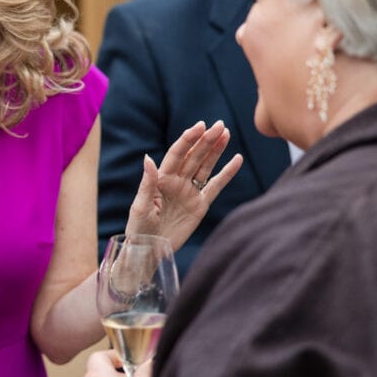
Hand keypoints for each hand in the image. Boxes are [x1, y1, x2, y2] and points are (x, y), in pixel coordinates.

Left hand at [125, 121, 242, 251]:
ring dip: (215, 150)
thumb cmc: (139, 230)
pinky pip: (215, 186)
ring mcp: (189, 192)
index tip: (200, 127)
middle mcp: (176, 182)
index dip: (188, 140)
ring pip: (205, 166)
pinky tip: (237, 160)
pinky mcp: (200, 205)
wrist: (150, 251)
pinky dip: (226, 174)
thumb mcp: (141, 207)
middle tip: (220, 125)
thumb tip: (148, 158)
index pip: (177, 154)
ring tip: (226, 133)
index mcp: (161, 179)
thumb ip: (147, 183)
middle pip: (193, 156)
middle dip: (206, 140)